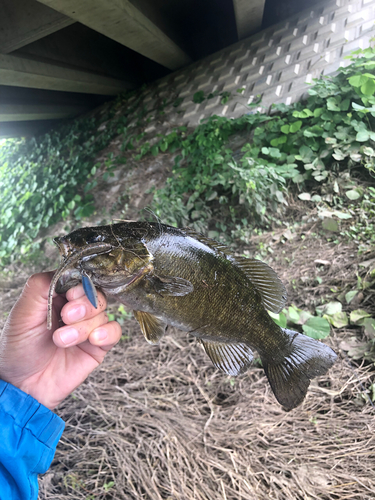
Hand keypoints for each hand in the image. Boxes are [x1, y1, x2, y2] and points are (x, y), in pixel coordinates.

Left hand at [0, 271, 121, 409]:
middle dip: (83, 305)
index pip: (78, 278)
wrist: (23, 387)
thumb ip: (39, 288)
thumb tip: (64, 270)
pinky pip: (115, 331)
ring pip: (103, 312)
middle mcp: (76, 309)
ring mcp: (88, 327)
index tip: (68, 296)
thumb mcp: (21, 314)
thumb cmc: (18, 350)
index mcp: (57, 296)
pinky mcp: (98, 346)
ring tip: (62, 341)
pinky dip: (107, 333)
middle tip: (66, 317)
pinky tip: (93, 340)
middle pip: (95, 293)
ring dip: (84, 326)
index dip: (78, 285)